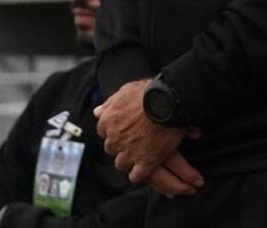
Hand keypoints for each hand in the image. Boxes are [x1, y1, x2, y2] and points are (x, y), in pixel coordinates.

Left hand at [93, 79, 202, 194]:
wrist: (169, 102)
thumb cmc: (150, 93)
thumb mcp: (127, 90)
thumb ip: (110, 103)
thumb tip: (98, 112)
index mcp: (109, 120)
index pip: (103, 131)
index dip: (115, 130)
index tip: (123, 128)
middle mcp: (115, 138)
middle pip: (112, 148)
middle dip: (121, 145)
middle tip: (134, 139)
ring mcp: (129, 152)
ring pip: (121, 163)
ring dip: (129, 159)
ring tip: (141, 153)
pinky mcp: (145, 162)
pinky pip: (136, 176)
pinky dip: (140, 173)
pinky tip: (146, 167)